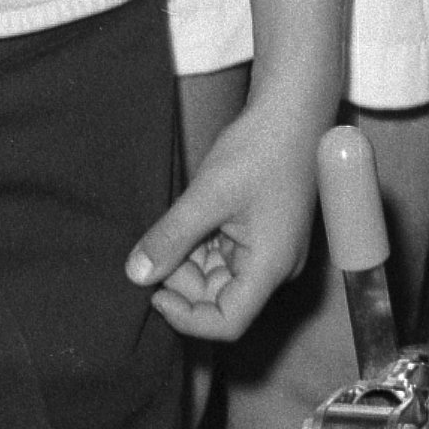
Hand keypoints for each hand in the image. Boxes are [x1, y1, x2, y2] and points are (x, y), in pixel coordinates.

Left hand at [127, 91, 320, 338]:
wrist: (293, 106)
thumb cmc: (260, 149)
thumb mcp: (207, 195)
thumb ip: (170, 238)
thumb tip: (135, 276)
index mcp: (270, 266)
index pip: (227, 322)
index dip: (186, 317)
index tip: (154, 293)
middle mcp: (276, 265)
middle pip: (221, 298)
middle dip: (184, 280)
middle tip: (159, 246)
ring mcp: (272, 248)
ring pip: (221, 275)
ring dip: (191, 260)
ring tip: (176, 224)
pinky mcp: (266, 231)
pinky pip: (229, 253)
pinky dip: (203, 244)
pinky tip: (190, 218)